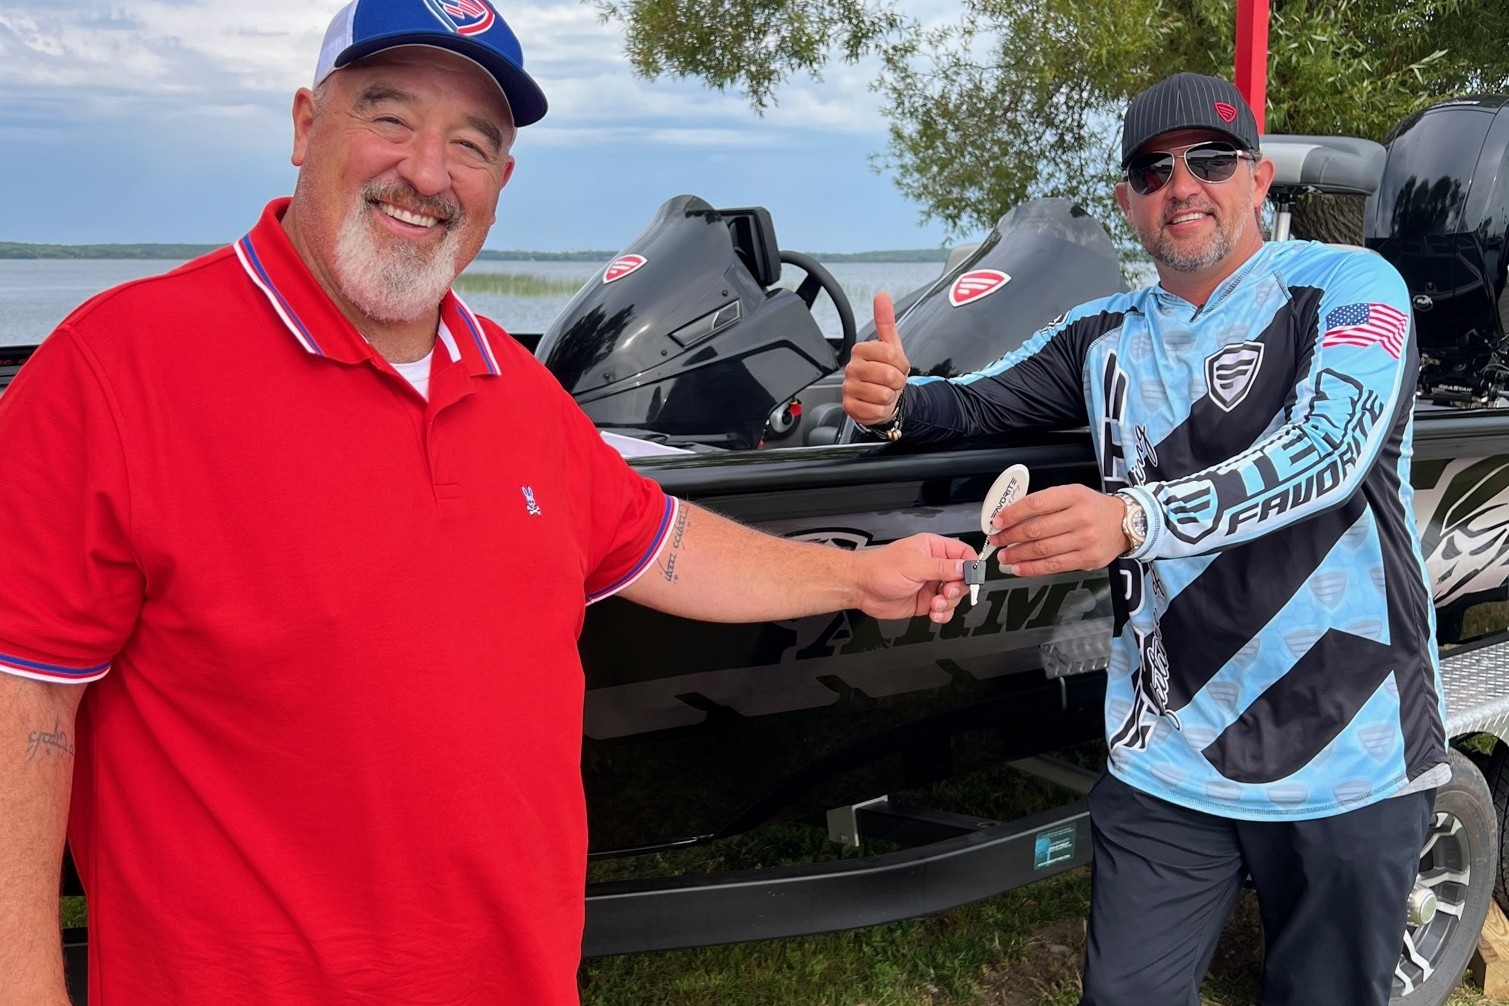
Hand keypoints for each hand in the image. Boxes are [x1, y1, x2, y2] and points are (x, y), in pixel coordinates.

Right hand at [843, 292, 910, 425]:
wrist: (881, 399)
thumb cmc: (886, 372)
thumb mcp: (890, 346)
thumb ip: (886, 321)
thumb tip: (882, 296)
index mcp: (860, 350)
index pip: (890, 354)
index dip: (901, 363)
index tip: (898, 366)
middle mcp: (851, 368)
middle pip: (888, 375)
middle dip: (897, 381)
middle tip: (891, 381)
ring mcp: (848, 388)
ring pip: (883, 394)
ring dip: (890, 396)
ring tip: (884, 391)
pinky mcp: (849, 407)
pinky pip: (876, 410)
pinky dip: (882, 409)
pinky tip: (876, 403)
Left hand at [852, 533, 975, 622]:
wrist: (861, 588)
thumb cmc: (879, 569)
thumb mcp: (915, 565)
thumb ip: (942, 567)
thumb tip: (964, 567)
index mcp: (933, 549)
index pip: (963, 554)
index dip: (970, 567)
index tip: (968, 578)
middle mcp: (934, 566)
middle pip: (962, 578)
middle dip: (958, 589)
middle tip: (946, 592)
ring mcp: (930, 585)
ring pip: (954, 596)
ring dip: (948, 604)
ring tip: (935, 604)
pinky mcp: (926, 602)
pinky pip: (944, 610)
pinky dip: (942, 614)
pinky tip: (933, 613)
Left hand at [988, 485, 1128, 576]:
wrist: (1125, 524)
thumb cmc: (1093, 508)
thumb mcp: (1072, 494)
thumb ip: (1045, 503)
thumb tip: (1011, 517)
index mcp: (1074, 495)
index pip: (1036, 503)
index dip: (1012, 513)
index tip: (998, 521)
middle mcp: (1080, 517)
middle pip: (1036, 529)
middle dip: (1010, 536)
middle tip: (996, 540)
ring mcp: (1085, 539)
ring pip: (1042, 549)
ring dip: (1017, 555)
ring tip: (1004, 556)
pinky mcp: (1087, 559)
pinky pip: (1053, 566)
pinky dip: (1032, 568)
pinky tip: (1019, 568)